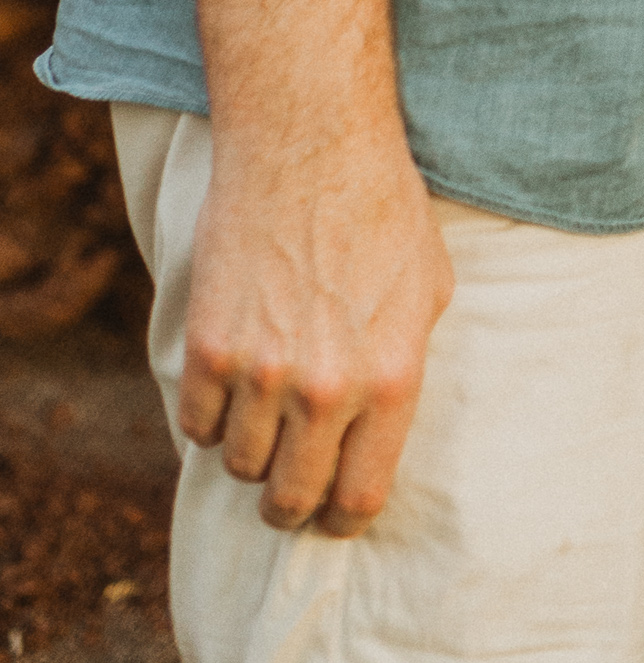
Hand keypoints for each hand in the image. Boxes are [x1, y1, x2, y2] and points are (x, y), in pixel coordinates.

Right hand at [179, 117, 453, 535]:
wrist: (310, 143)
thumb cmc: (383, 206)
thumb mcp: (427, 286)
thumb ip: (404, 362)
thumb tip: (382, 422)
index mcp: (391, 379)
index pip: (359, 498)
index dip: (343, 520)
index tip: (334, 515)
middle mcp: (327, 389)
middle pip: (291, 499)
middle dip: (292, 501)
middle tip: (292, 481)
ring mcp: (263, 372)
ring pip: (240, 467)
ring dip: (252, 452)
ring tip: (265, 417)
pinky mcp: (210, 348)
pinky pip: (198, 426)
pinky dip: (211, 417)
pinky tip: (231, 387)